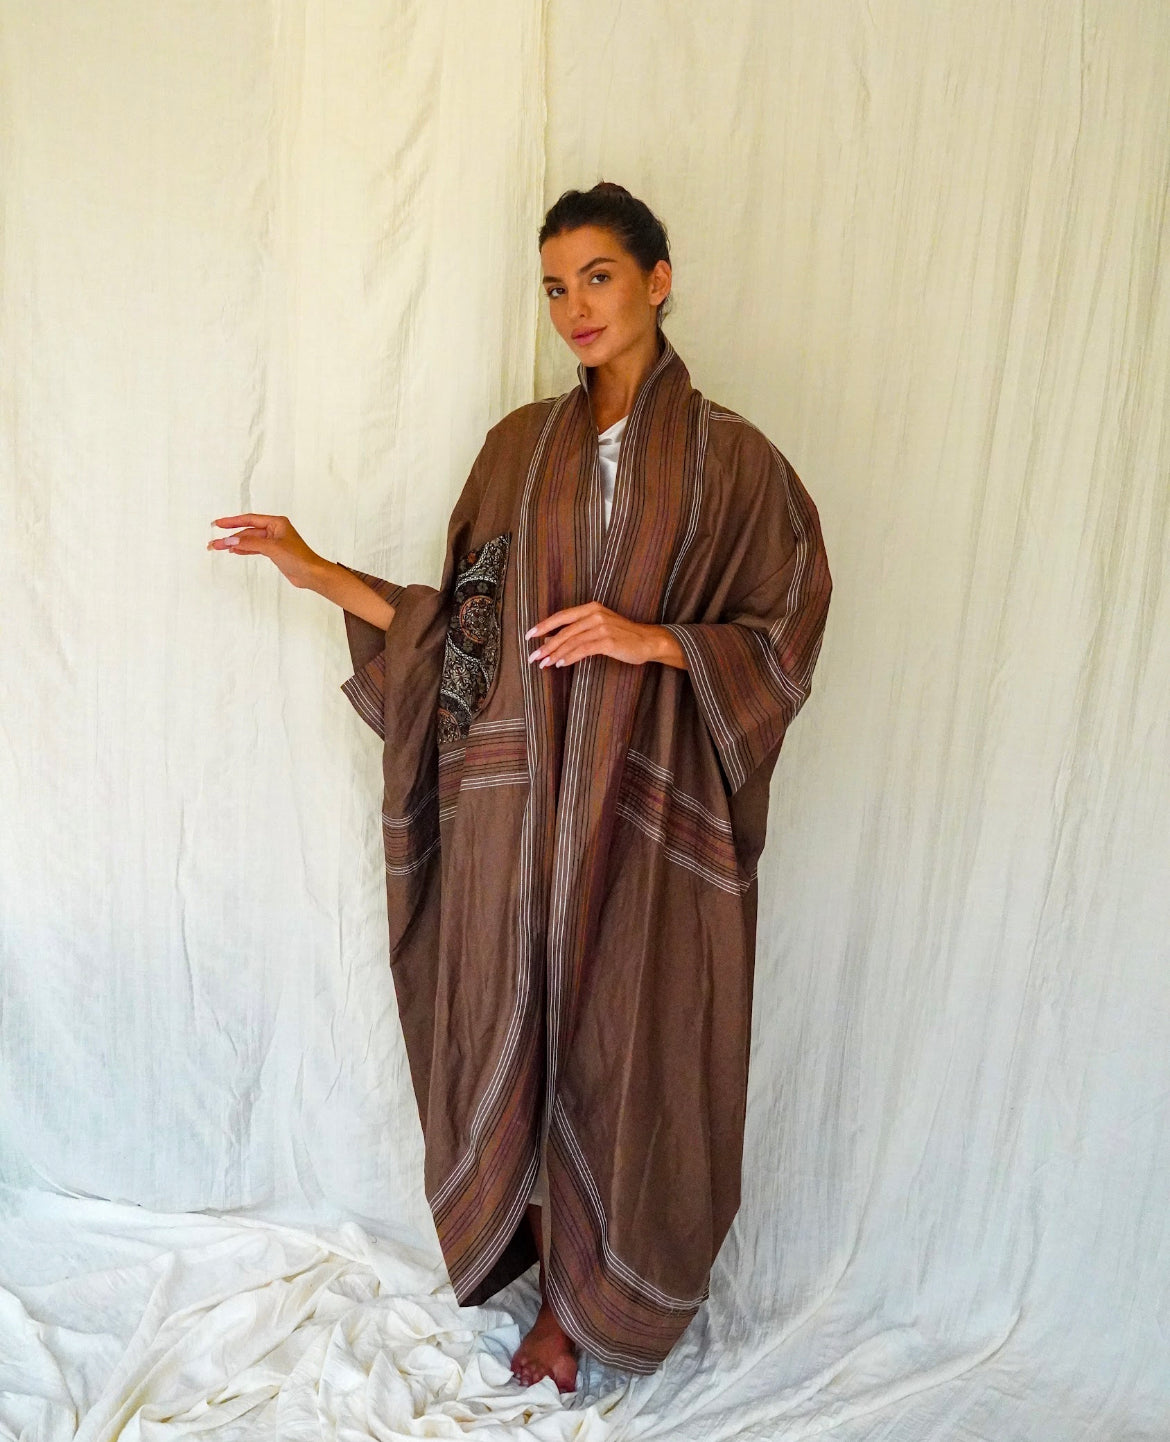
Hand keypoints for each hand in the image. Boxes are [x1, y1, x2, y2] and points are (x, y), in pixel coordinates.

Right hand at [207, 513, 322, 589]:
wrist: (311, 574)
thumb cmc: (298, 558)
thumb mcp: (272, 547)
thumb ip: (250, 543)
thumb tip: (231, 540)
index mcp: (277, 523)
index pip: (250, 519)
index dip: (233, 521)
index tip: (218, 523)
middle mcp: (275, 530)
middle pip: (248, 531)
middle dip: (231, 536)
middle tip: (215, 543)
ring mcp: (274, 541)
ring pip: (250, 540)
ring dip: (236, 544)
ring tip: (220, 547)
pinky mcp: (274, 552)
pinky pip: (255, 548)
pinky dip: (244, 549)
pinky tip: (234, 551)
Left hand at [525, 601, 685, 669]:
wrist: (647, 640)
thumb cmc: (622, 636)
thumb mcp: (600, 627)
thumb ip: (579, 630)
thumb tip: (552, 640)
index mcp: (591, 608)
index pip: (561, 616)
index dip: (543, 626)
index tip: (529, 636)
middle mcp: (595, 614)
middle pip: (564, 630)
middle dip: (546, 645)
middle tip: (533, 657)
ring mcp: (602, 627)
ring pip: (571, 641)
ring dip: (555, 654)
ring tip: (544, 664)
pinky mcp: (608, 641)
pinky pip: (583, 650)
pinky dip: (569, 657)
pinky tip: (560, 664)